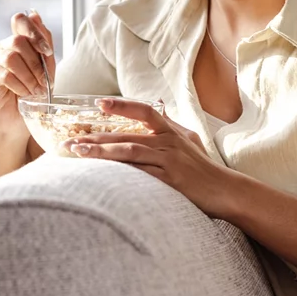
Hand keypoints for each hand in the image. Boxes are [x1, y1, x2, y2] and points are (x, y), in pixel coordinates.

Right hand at [0, 10, 55, 130]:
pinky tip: (24, 94)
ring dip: (28, 76)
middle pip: (18, 41)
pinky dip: (19, 85)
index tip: (47, 51)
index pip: (20, 20)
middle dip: (36, 64)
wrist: (18, 121)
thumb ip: (43, 45)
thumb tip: (35, 14)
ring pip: (11, 57)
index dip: (34, 31)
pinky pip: (3, 74)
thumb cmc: (32, 94)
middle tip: (44, 83)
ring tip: (35, 91)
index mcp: (19, 42)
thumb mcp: (47, 70)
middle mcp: (4, 47)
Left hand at [61, 98, 238, 218]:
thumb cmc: (205, 169)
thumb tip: (159, 111)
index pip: (144, 111)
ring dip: (100, 152)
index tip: (99, 103)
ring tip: (78, 152)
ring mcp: (169, 161)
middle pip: (125, 135)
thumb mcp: (190, 141)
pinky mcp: (170, 181)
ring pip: (128, 152)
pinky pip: (139, 175)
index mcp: (171, 132)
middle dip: (94, 137)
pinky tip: (102, 174)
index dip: (121, 106)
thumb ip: (171, 127)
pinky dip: (119, 173)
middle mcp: (168, 143)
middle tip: (70, 140)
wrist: (226, 191)